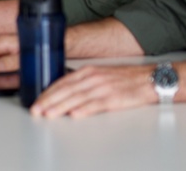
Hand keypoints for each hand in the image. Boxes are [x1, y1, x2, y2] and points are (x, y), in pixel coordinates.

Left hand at [29, 64, 156, 117]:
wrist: (149, 79)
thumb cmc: (125, 79)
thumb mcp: (100, 75)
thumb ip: (82, 82)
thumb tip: (64, 93)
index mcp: (88, 71)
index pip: (62, 82)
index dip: (47, 93)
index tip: (36, 102)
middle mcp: (93, 78)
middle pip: (66, 90)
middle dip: (48, 101)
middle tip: (36, 110)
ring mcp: (103, 87)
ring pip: (77, 98)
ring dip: (60, 106)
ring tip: (49, 114)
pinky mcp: (114, 98)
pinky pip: (96, 104)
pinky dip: (84, 109)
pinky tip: (74, 114)